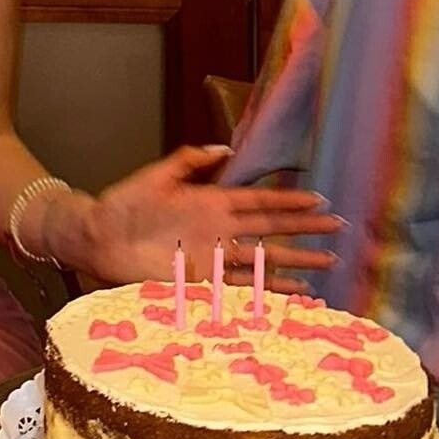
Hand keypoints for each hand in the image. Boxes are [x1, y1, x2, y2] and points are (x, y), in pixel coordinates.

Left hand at [59, 146, 342, 290]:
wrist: (100, 238)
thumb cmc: (124, 205)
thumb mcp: (156, 176)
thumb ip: (188, 162)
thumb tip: (223, 147)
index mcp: (211, 201)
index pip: (259, 201)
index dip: (288, 201)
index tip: (319, 199)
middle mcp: (220, 229)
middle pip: (271, 229)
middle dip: (304, 229)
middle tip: (338, 229)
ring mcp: (215, 256)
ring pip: (264, 258)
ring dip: (295, 260)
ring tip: (327, 262)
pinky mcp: (204, 279)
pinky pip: (242, 284)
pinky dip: (269, 288)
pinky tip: (294, 292)